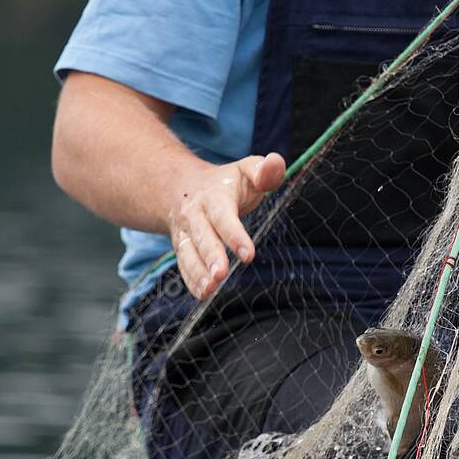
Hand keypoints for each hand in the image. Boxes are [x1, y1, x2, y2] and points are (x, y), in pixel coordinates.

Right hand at [165, 153, 285, 298]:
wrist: (182, 187)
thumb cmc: (225, 183)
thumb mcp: (246, 169)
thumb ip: (264, 170)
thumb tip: (276, 163)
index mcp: (214, 196)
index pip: (223, 216)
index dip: (235, 235)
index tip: (248, 254)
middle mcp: (195, 215)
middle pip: (203, 237)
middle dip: (211, 256)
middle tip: (221, 275)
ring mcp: (186, 233)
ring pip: (189, 253)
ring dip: (198, 273)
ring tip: (210, 289)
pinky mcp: (182, 247)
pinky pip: (184, 265)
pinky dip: (191, 281)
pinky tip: (203, 294)